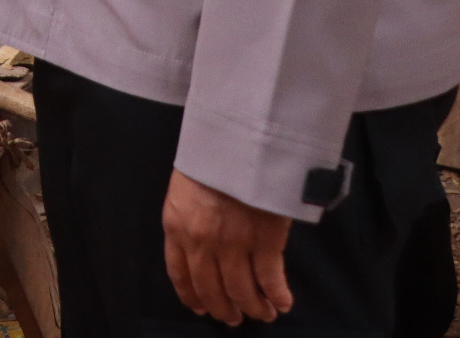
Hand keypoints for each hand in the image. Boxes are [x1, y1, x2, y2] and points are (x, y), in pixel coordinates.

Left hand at [165, 171, 293, 323]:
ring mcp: (234, 244)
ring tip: (262, 314)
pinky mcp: (265, 241)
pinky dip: (277, 295)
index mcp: (176, 227)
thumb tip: (198, 247)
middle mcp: (202, 242)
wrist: (236, 141)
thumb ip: (188, 220)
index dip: (192, 296)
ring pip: (242, 290)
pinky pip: (270, 279)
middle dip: (224, 308)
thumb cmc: (208, 158)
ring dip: (253, 307)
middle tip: (234, 318)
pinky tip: (282, 303)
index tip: (201, 308)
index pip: (180, 273)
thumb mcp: (183, 189)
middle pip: (212, 288)